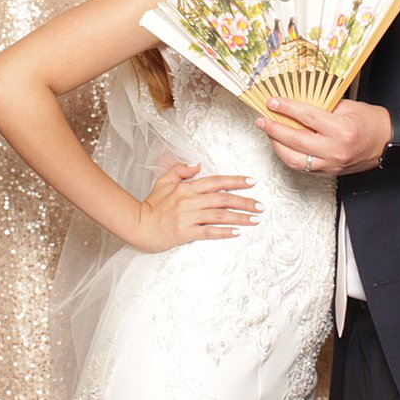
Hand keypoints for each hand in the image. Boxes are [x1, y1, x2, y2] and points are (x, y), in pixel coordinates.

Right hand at [131, 163, 261, 252]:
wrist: (138, 224)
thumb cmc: (151, 205)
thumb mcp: (164, 181)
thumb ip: (180, 170)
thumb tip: (197, 166)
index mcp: (187, 188)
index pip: (216, 182)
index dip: (235, 182)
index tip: (251, 182)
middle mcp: (190, 201)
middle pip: (223, 199)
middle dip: (245, 202)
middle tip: (261, 206)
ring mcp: (188, 217)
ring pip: (220, 216)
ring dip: (240, 217)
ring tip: (255, 219)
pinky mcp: (185, 232)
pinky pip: (209, 232)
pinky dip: (224, 232)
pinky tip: (237, 232)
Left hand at [255, 97, 390, 177]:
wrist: (387, 143)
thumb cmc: (371, 122)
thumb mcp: (348, 107)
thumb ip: (323, 106)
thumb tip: (297, 103)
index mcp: (341, 130)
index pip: (307, 118)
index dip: (286, 108)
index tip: (272, 102)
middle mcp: (335, 150)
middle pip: (295, 140)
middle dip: (274, 129)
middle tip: (262, 120)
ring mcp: (331, 164)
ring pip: (295, 159)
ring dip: (277, 146)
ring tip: (269, 134)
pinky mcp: (330, 172)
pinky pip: (303, 168)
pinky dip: (290, 157)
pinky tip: (283, 146)